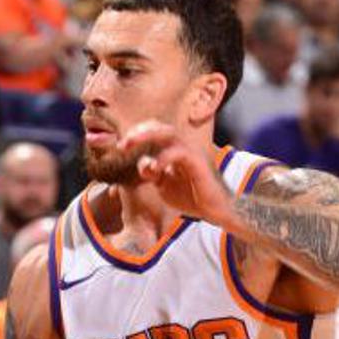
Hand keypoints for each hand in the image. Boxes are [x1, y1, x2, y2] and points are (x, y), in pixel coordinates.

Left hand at [118, 121, 234, 225]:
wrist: (217, 210)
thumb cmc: (193, 196)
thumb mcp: (164, 186)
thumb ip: (152, 174)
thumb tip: (144, 163)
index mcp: (174, 150)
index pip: (155, 132)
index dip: (137, 135)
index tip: (121, 147)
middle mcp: (183, 146)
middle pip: (159, 127)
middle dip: (139, 132)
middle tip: (122, 144)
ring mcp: (191, 152)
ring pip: (168, 134)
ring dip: (146, 136)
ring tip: (130, 144)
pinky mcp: (198, 162)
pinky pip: (179, 153)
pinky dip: (163, 158)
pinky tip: (154, 168)